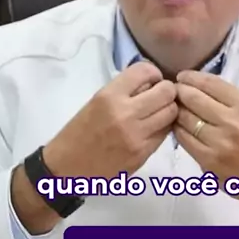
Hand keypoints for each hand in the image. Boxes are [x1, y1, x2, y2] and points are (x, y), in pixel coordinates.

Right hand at [44, 61, 177, 179]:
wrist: (67, 168)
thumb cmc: (79, 132)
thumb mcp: (95, 102)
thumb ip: (123, 91)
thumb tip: (151, 83)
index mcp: (109, 96)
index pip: (144, 71)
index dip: (153, 73)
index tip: (151, 80)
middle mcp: (125, 113)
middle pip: (166, 92)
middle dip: (166, 91)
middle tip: (159, 96)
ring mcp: (136, 135)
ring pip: (171, 112)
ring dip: (168, 109)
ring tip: (157, 113)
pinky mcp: (143, 153)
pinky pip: (165, 133)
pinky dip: (163, 128)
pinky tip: (153, 128)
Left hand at [174, 71, 238, 223]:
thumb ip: (226, 99)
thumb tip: (194, 86)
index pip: (210, 83)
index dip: (191, 77)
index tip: (182, 77)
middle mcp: (232, 122)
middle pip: (193, 98)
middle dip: (179, 91)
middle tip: (174, 91)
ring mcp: (218, 143)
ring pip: (184, 118)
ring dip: (175, 111)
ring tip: (174, 109)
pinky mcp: (208, 161)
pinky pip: (183, 139)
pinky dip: (178, 130)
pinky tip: (179, 127)